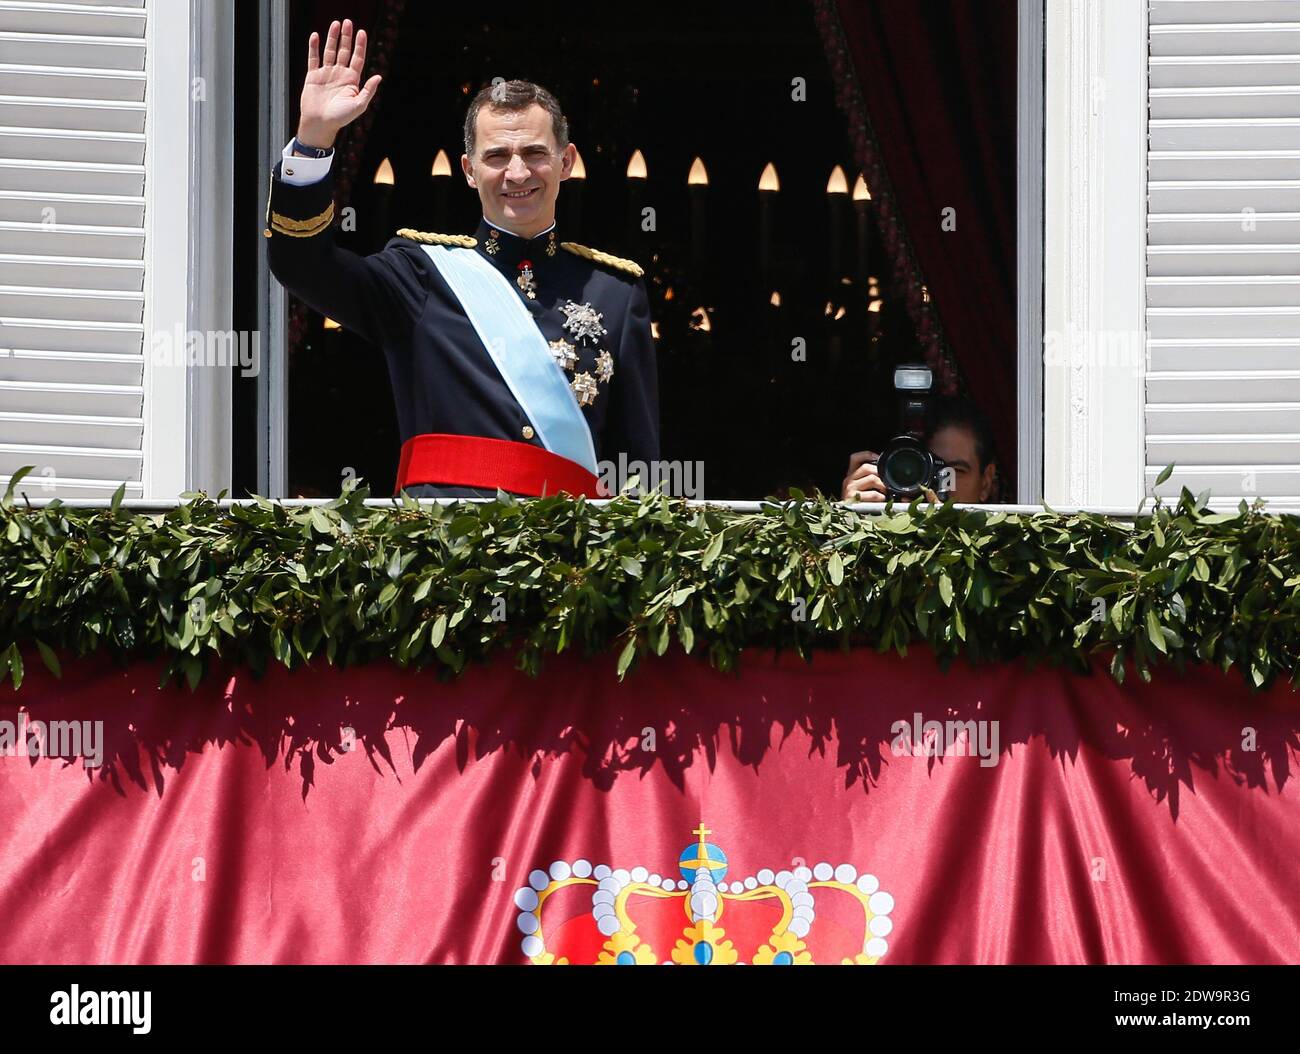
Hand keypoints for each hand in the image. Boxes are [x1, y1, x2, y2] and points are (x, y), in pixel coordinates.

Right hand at [297, 19, 381, 147]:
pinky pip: (313, 58)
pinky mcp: (313, 76)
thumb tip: (379, 76)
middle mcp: (340, 75)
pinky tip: (316, 36)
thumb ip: (368, 90)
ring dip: (332, 38)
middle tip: (348, 22)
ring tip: (335, 24)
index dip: (360, 45)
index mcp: (352, 81)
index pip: (357, 58)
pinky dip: (314, 47)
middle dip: (346, 37)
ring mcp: (326, 74)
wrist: (320, 124)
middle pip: (344, 51)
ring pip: (330, 51)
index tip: (362, 32)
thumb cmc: (340, 118)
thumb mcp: (359, 105)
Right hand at [841, 450, 885, 502]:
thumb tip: (890, 479)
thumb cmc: (858, 505)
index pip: (854, 458)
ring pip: (872, 478)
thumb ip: (872, 481)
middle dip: (880, 473)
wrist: (847, 521)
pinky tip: (881, 502)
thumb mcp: (862, 490)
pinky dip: (881, 498)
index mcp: (851, 477)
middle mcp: (848, 480)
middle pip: (866, 467)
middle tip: (887, 483)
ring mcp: (850, 489)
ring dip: (883, 485)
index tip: (878, 458)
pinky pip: (873, 494)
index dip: (867, 455)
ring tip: (885, 493)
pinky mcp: (854, 499)